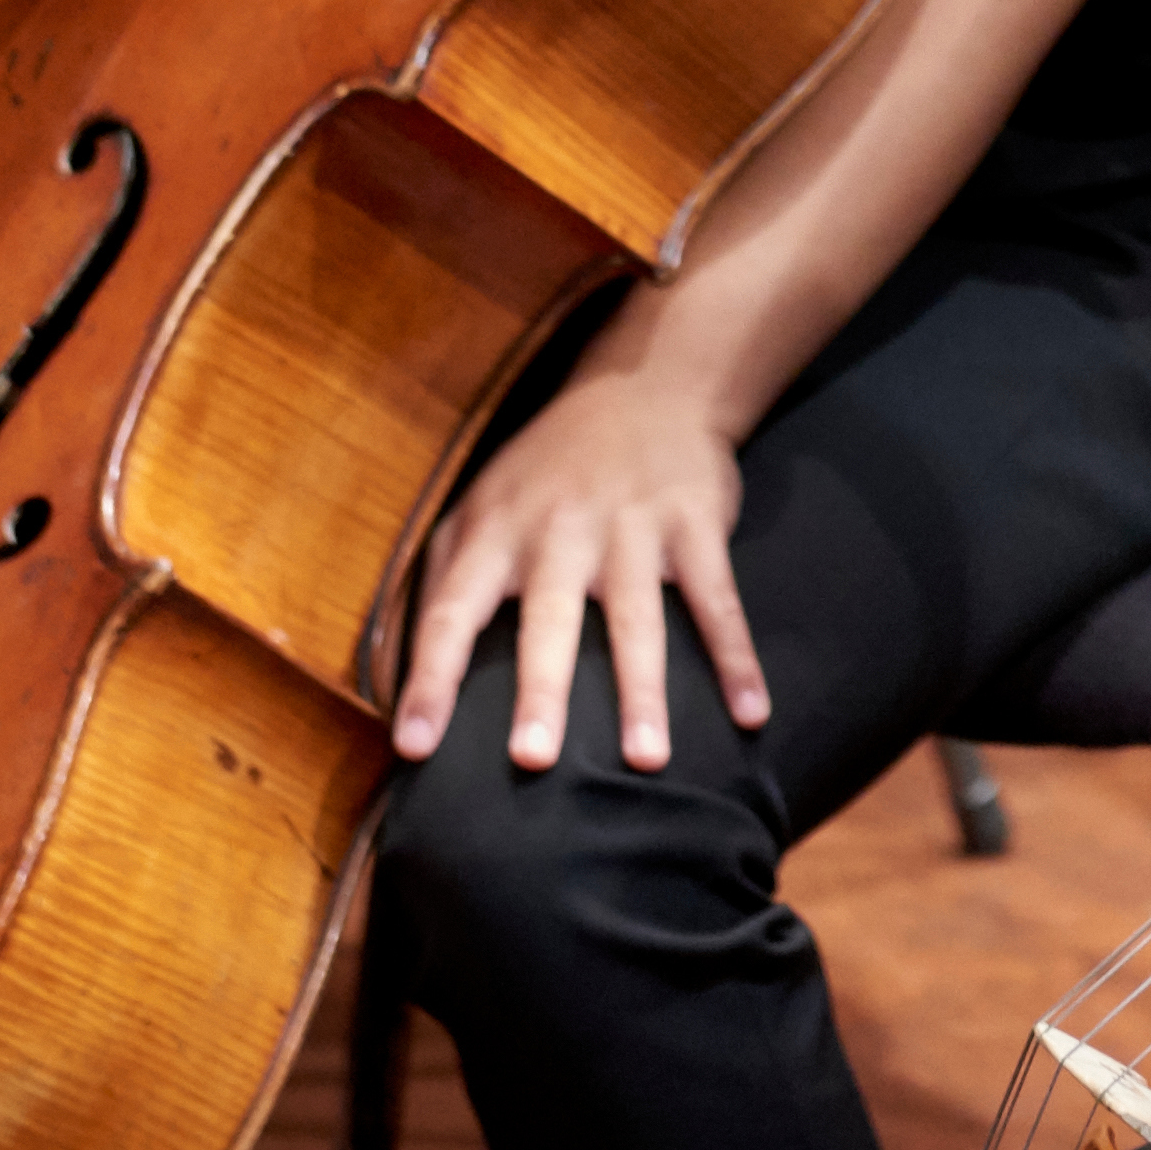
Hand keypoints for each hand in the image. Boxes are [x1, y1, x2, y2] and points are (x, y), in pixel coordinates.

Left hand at [389, 352, 766, 772]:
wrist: (644, 387)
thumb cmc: (546, 472)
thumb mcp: (480, 507)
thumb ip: (443, 582)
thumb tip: (398, 678)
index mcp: (495, 532)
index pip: (451, 611)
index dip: (430, 678)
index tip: (414, 746)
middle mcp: (558, 530)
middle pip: (547, 618)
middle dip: (540, 689)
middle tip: (532, 760)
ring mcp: (631, 527)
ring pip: (637, 619)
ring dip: (643, 692)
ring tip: (647, 762)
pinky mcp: (693, 525)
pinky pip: (716, 600)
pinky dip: (736, 657)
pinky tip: (752, 714)